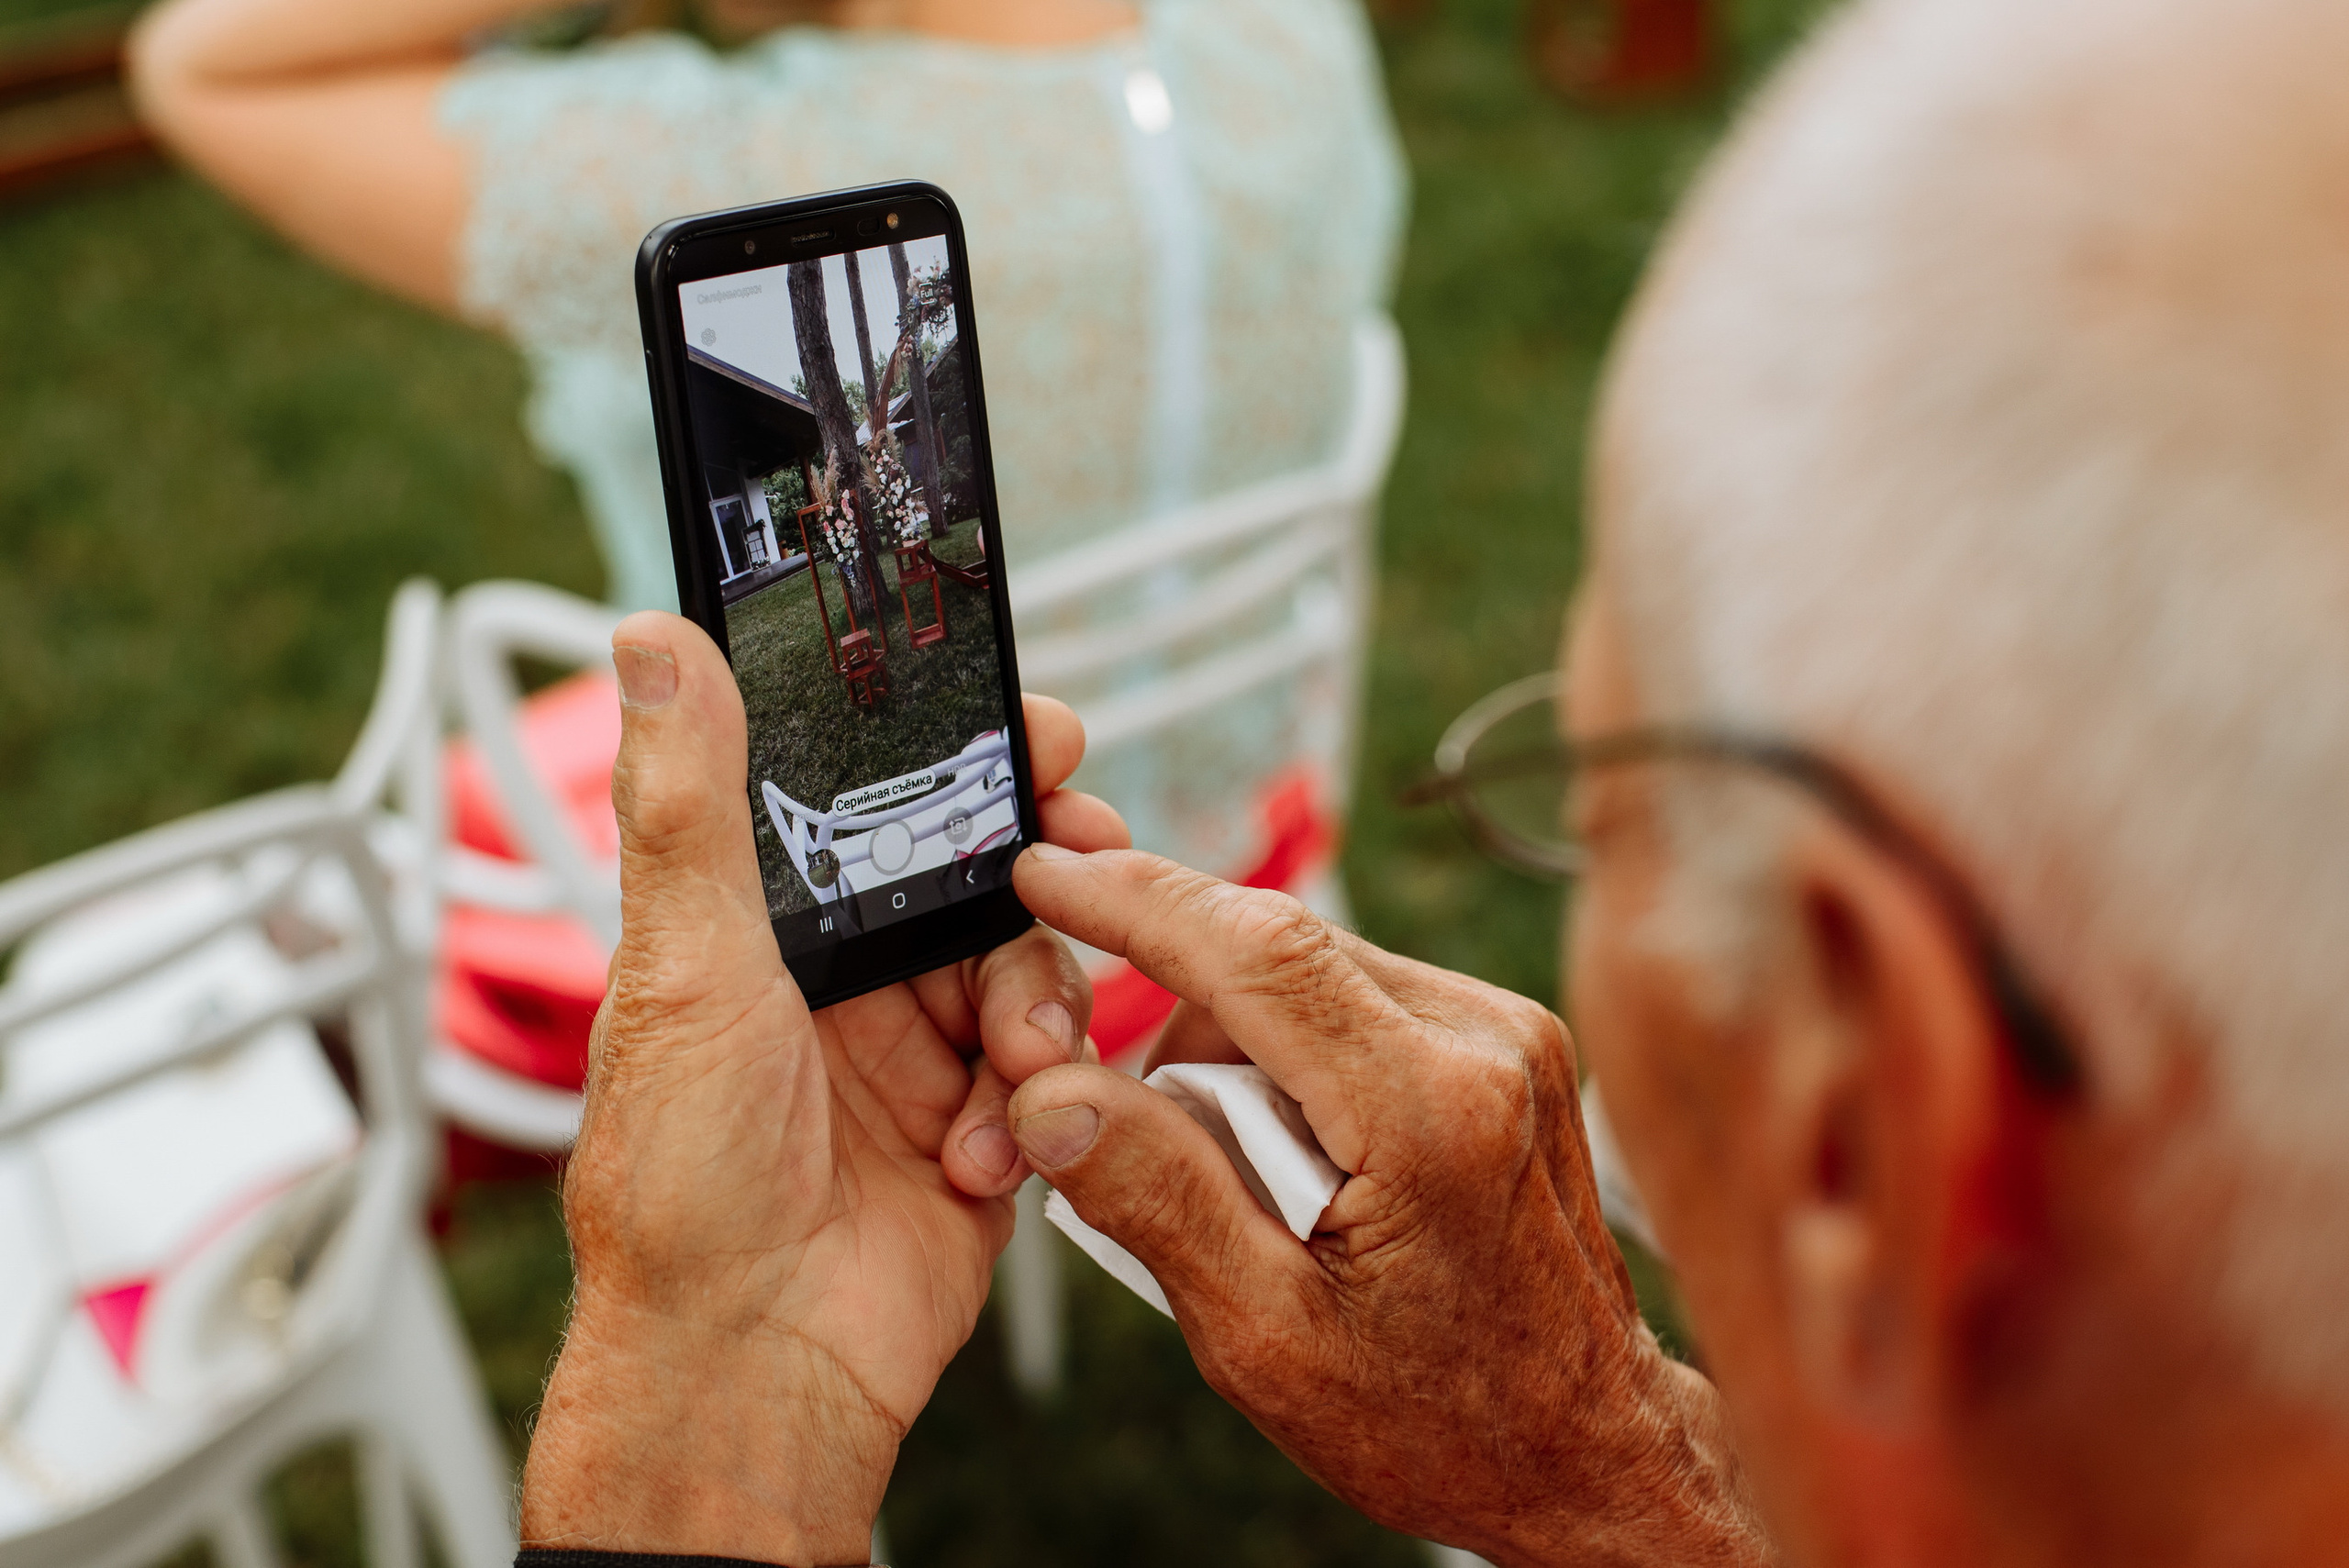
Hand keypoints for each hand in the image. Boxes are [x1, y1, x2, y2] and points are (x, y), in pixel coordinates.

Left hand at [518, 612, 1127, 1564]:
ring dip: (1038, 1011)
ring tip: (1007, 1069)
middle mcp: (851, 984)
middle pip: (983, 879)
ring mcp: (921, 1058)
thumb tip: (653, 643)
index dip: (962, 761)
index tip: (1035, 731)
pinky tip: (989, 1151)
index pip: (880, 804)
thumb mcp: (685, 964)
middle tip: (1080, 858)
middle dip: (1040, 874)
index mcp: (771, 929)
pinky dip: (1040, 1106)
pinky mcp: (984, 1136)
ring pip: (1035, 972)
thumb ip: (692, 800)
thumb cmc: (681, 1185)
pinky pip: (1056, 1077)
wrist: (753, 1364)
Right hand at [1000, 849, 1771, 1567]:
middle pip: (1271, 953)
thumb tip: (1050, 1090)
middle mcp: (1484, 1042)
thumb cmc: (1435, 1416)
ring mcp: (1506, 1030)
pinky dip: (1293, 1049)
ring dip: (1235, 1038)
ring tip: (1242, 1176)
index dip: (1135, 899)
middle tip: (1134, 1129)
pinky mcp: (1507, 1037)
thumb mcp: (1265, 1338)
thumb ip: (1155, 1197)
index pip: (1257, 950)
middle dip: (1176, 1012)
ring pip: (1309, 968)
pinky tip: (1293, 1152)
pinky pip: (1355, 996)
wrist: (1583, 1446)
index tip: (1043, 873)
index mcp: (1428, 1113)